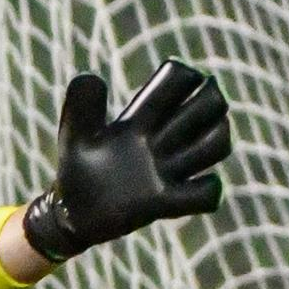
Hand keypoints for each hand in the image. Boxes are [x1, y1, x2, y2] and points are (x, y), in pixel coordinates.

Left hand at [20, 60, 232, 262]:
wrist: (73, 213)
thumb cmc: (76, 168)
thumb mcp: (73, 134)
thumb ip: (81, 105)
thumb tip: (95, 78)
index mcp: (139, 120)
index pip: (175, 82)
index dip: (184, 75)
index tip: (179, 84)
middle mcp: (160, 142)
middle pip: (207, 107)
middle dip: (210, 101)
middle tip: (191, 115)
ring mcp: (166, 172)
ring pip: (216, 145)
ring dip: (216, 139)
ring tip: (191, 149)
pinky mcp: (165, 203)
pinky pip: (205, 194)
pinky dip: (208, 190)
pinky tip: (191, 189)